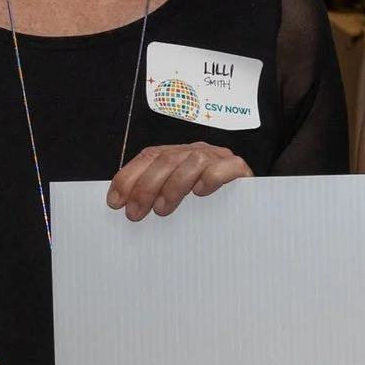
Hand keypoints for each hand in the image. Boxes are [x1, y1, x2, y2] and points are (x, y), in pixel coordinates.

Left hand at [108, 143, 252, 219]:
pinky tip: (201, 192)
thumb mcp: (177, 199)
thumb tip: (123, 207)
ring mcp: (218, 158)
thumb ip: (156, 196)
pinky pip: (225, 167)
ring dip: (173, 186)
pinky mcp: (239, 169)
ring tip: (163, 210)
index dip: (128, 177)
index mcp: (177, 155)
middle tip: (136, 213)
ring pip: (191, 161)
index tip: (115, 201)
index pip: (148, 157)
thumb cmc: (209, 207)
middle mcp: (196, 152)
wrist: (250, 209)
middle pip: (165, 159)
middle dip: (145, 187)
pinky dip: (212, 178)